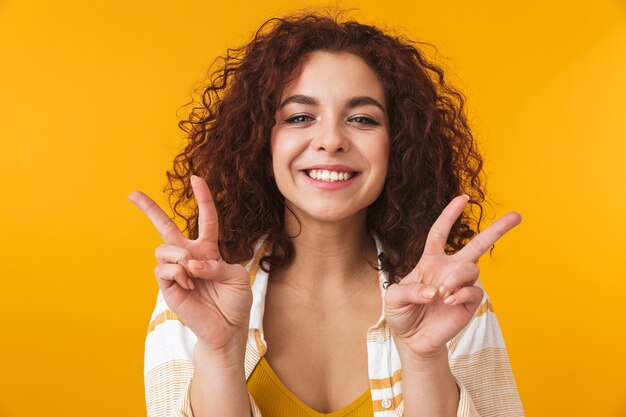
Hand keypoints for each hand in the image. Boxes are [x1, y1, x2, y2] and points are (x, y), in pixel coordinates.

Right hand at [128, 175, 251, 352]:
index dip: (202, 198)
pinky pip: (162, 269)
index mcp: (209, 250)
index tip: (196, 179)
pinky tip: (189, 284)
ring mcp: (176, 271)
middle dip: (149, 209)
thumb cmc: (235, 302)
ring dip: (180, 257)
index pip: (206, 219)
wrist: (227, 329)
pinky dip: (177, 273)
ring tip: (193, 274)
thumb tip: (190, 262)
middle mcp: (189, 256)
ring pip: (164, 249)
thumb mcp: (236, 278)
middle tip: (132, 193)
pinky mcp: (168, 286)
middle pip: (165, 227)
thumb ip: (216, 265)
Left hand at [384, 195, 521, 360]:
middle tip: (517, 216)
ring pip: (471, 269)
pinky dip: (461, 293)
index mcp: (431, 261)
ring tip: (443, 293)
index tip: (463, 198)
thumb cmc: (402, 313)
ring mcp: (461, 286)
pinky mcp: (468, 303)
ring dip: (457, 278)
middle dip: (497, 230)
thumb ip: (411, 290)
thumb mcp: (394, 297)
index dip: (450, 215)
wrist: (412, 340)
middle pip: (477, 245)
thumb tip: (436, 290)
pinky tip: (448, 301)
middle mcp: (450, 270)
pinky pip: (473, 291)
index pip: (441, 232)